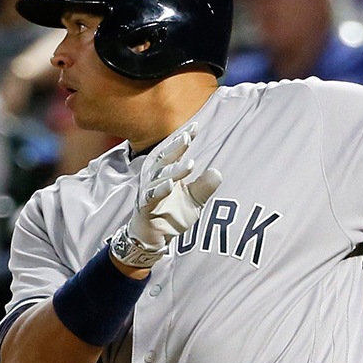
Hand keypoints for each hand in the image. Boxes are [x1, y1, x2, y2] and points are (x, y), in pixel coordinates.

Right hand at [111, 123, 221, 267]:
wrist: (153, 236)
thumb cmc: (171, 212)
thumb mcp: (193, 200)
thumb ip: (204, 187)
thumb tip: (217, 173)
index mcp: (165, 171)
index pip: (174, 151)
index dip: (183, 139)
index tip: (195, 126)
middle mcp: (154, 177)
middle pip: (164, 158)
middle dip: (176, 147)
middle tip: (187, 137)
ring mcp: (148, 191)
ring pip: (160, 177)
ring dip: (174, 170)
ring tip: (189, 164)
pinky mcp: (145, 207)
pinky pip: (151, 197)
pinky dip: (159, 191)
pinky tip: (169, 186)